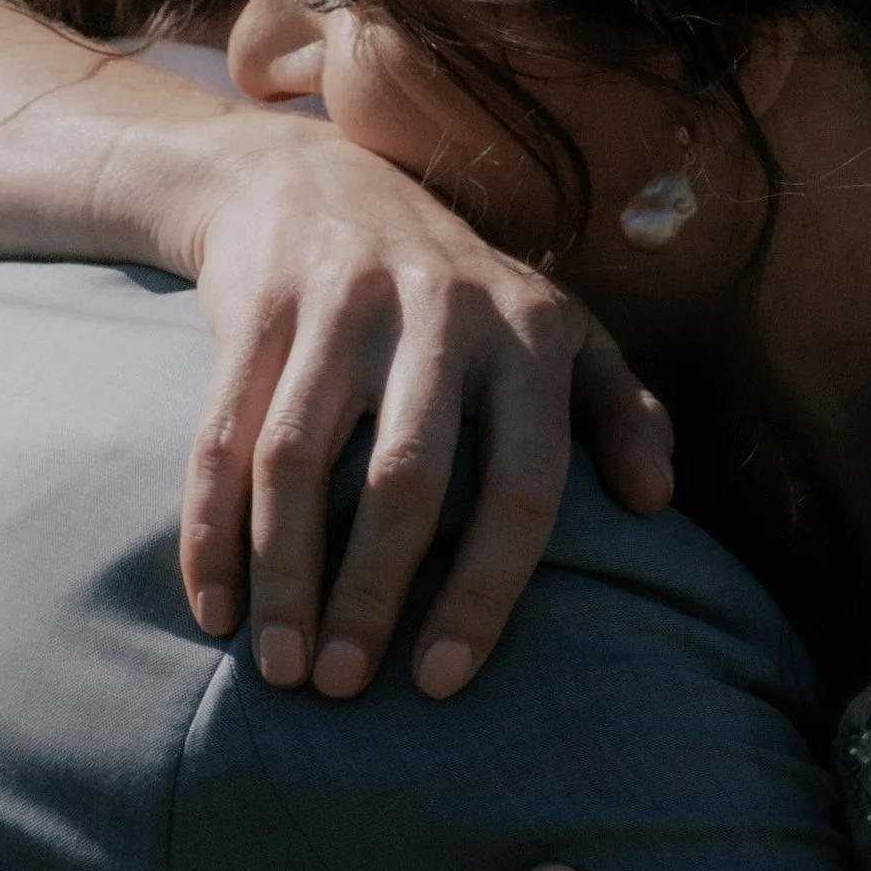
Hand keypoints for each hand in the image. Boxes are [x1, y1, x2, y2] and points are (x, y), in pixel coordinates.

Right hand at [175, 126, 672, 700]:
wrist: (313, 182)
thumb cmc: (459, 291)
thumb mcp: (559, 329)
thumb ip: (618, 410)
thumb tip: (658, 503)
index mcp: (528, 335)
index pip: (524, 483)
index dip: (486, 590)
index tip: (444, 681)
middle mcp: (439, 314)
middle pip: (404, 479)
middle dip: (372, 597)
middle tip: (344, 688)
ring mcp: (340, 307)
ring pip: (298, 462)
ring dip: (285, 577)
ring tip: (281, 670)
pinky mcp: (257, 309)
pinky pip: (221, 437)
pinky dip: (212, 531)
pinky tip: (215, 609)